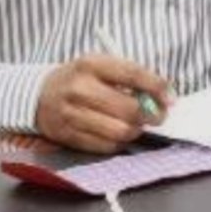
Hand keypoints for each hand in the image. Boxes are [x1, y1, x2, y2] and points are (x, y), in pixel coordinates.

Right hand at [35, 55, 170, 152]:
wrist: (40, 95)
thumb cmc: (80, 78)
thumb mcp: (100, 65)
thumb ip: (128, 77)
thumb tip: (161, 94)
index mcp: (91, 64)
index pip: (132, 74)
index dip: (156, 87)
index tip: (170, 97)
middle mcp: (80, 89)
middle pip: (128, 108)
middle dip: (151, 114)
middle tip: (159, 115)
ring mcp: (73, 115)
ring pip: (119, 131)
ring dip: (137, 130)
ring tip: (139, 124)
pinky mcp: (69, 137)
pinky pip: (106, 146)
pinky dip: (120, 142)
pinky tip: (121, 133)